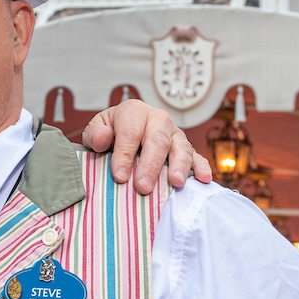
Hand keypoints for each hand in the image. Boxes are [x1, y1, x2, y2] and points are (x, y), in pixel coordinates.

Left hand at [82, 100, 212, 193]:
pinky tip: (204, 179)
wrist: (127, 131)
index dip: (125, 154)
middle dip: (151, 164)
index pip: (130, 132)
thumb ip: (95, 133)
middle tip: (143, 187)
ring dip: (179, 166)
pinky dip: (202, 167)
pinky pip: (197, 157)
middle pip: (157, 140)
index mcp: (135, 111)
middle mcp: (158, 120)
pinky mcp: (186, 149)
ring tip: (175, 182)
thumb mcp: (98, 128)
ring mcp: (175, 134)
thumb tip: (103, 138)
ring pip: (180, 148)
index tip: (120, 177)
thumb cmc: (112, 132)